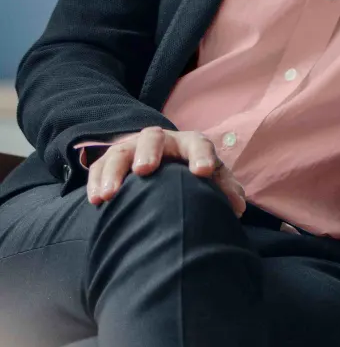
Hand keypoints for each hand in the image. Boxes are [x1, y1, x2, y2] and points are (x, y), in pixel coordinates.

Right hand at [86, 127, 246, 215]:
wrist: (160, 162)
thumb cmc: (189, 172)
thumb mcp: (207, 175)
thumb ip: (223, 187)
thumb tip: (237, 207)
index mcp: (189, 144)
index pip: (198, 144)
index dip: (201, 156)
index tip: (201, 173)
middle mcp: (161, 142)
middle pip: (154, 138)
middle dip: (149, 152)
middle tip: (145, 170)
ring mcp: (132, 149)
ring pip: (121, 152)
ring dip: (114, 171)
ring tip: (109, 195)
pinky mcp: (110, 160)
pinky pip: (99, 166)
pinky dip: (96, 181)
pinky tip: (95, 200)